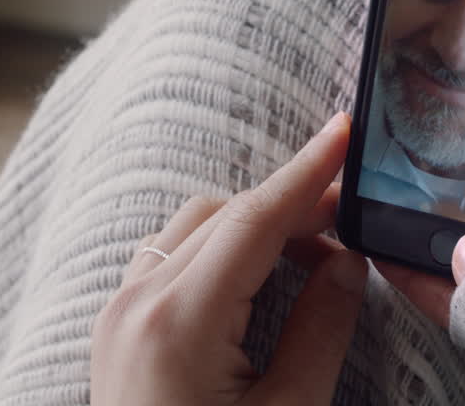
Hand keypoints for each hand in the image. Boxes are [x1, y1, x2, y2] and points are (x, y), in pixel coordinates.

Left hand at [91, 113, 367, 405]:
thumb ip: (319, 332)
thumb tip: (347, 264)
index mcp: (179, 323)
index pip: (254, 220)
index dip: (306, 172)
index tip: (344, 131)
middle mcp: (136, 305)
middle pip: (225, 215)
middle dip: (291, 206)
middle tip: (350, 221)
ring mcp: (117, 315)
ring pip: (193, 227)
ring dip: (252, 226)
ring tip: (309, 255)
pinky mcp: (114, 330)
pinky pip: (167, 256)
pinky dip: (216, 248)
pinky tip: (253, 276)